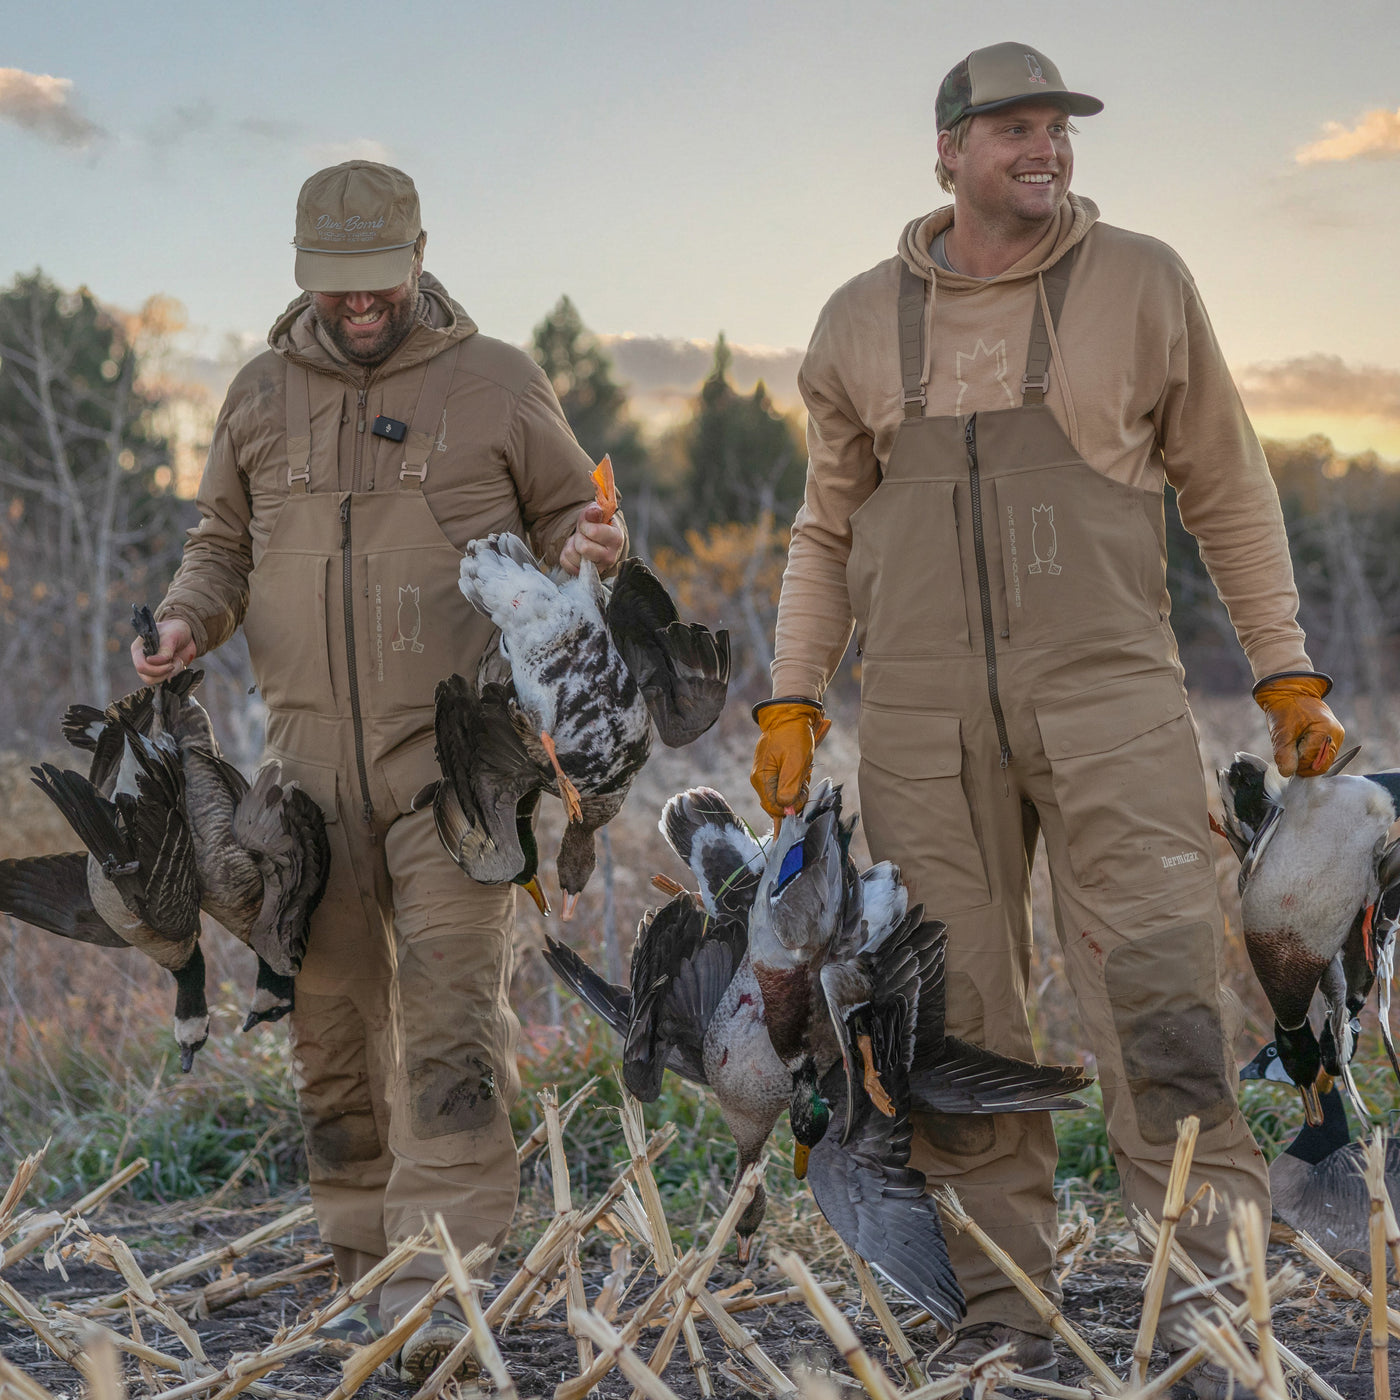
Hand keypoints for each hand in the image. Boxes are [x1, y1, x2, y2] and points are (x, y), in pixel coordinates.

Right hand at [131, 616, 196, 684]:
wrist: (188, 634)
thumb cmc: (175, 630)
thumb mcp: (171, 637)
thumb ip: (163, 650)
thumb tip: (151, 662)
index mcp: (139, 649)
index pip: (141, 666)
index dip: (156, 669)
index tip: (170, 664)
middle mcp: (142, 660)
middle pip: (147, 678)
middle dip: (164, 673)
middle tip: (174, 662)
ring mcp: (151, 667)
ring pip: (156, 681)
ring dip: (170, 674)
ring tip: (176, 660)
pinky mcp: (161, 672)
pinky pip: (166, 680)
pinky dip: (175, 674)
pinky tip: (177, 663)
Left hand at [559, 502, 624, 575]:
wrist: (598, 540)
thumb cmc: (597, 525)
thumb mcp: (596, 513)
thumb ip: (594, 511)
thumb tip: (593, 513)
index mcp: (616, 539)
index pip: (593, 532)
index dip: (585, 524)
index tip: (587, 523)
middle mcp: (610, 557)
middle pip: (582, 547)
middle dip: (578, 536)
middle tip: (583, 535)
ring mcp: (598, 569)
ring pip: (571, 554)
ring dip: (571, 544)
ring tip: (580, 542)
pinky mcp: (585, 575)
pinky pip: (565, 563)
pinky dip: (566, 555)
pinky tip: (576, 552)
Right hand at [750, 698, 831, 829]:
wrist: (790, 715)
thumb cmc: (794, 737)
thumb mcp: (796, 764)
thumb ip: (789, 789)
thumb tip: (786, 809)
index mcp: (761, 778)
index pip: (773, 808)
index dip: (790, 806)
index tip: (802, 792)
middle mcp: (759, 778)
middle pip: (777, 803)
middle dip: (794, 796)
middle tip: (804, 780)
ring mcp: (764, 773)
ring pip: (781, 794)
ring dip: (795, 787)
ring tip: (803, 771)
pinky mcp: (771, 769)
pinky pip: (782, 784)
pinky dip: (793, 780)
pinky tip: (799, 771)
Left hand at [1252, 671, 1343, 777]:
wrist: (1291, 694)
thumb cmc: (1285, 709)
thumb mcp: (1281, 731)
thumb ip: (1284, 754)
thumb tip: (1287, 773)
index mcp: (1325, 731)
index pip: (1312, 761)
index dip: (1296, 763)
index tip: (1285, 754)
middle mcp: (1336, 735)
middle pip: (1321, 765)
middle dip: (1303, 765)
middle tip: (1288, 755)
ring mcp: (1336, 738)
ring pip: (1322, 763)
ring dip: (1306, 760)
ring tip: (1294, 746)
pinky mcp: (1333, 740)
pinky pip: (1322, 756)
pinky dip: (1310, 756)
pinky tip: (1301, 746)